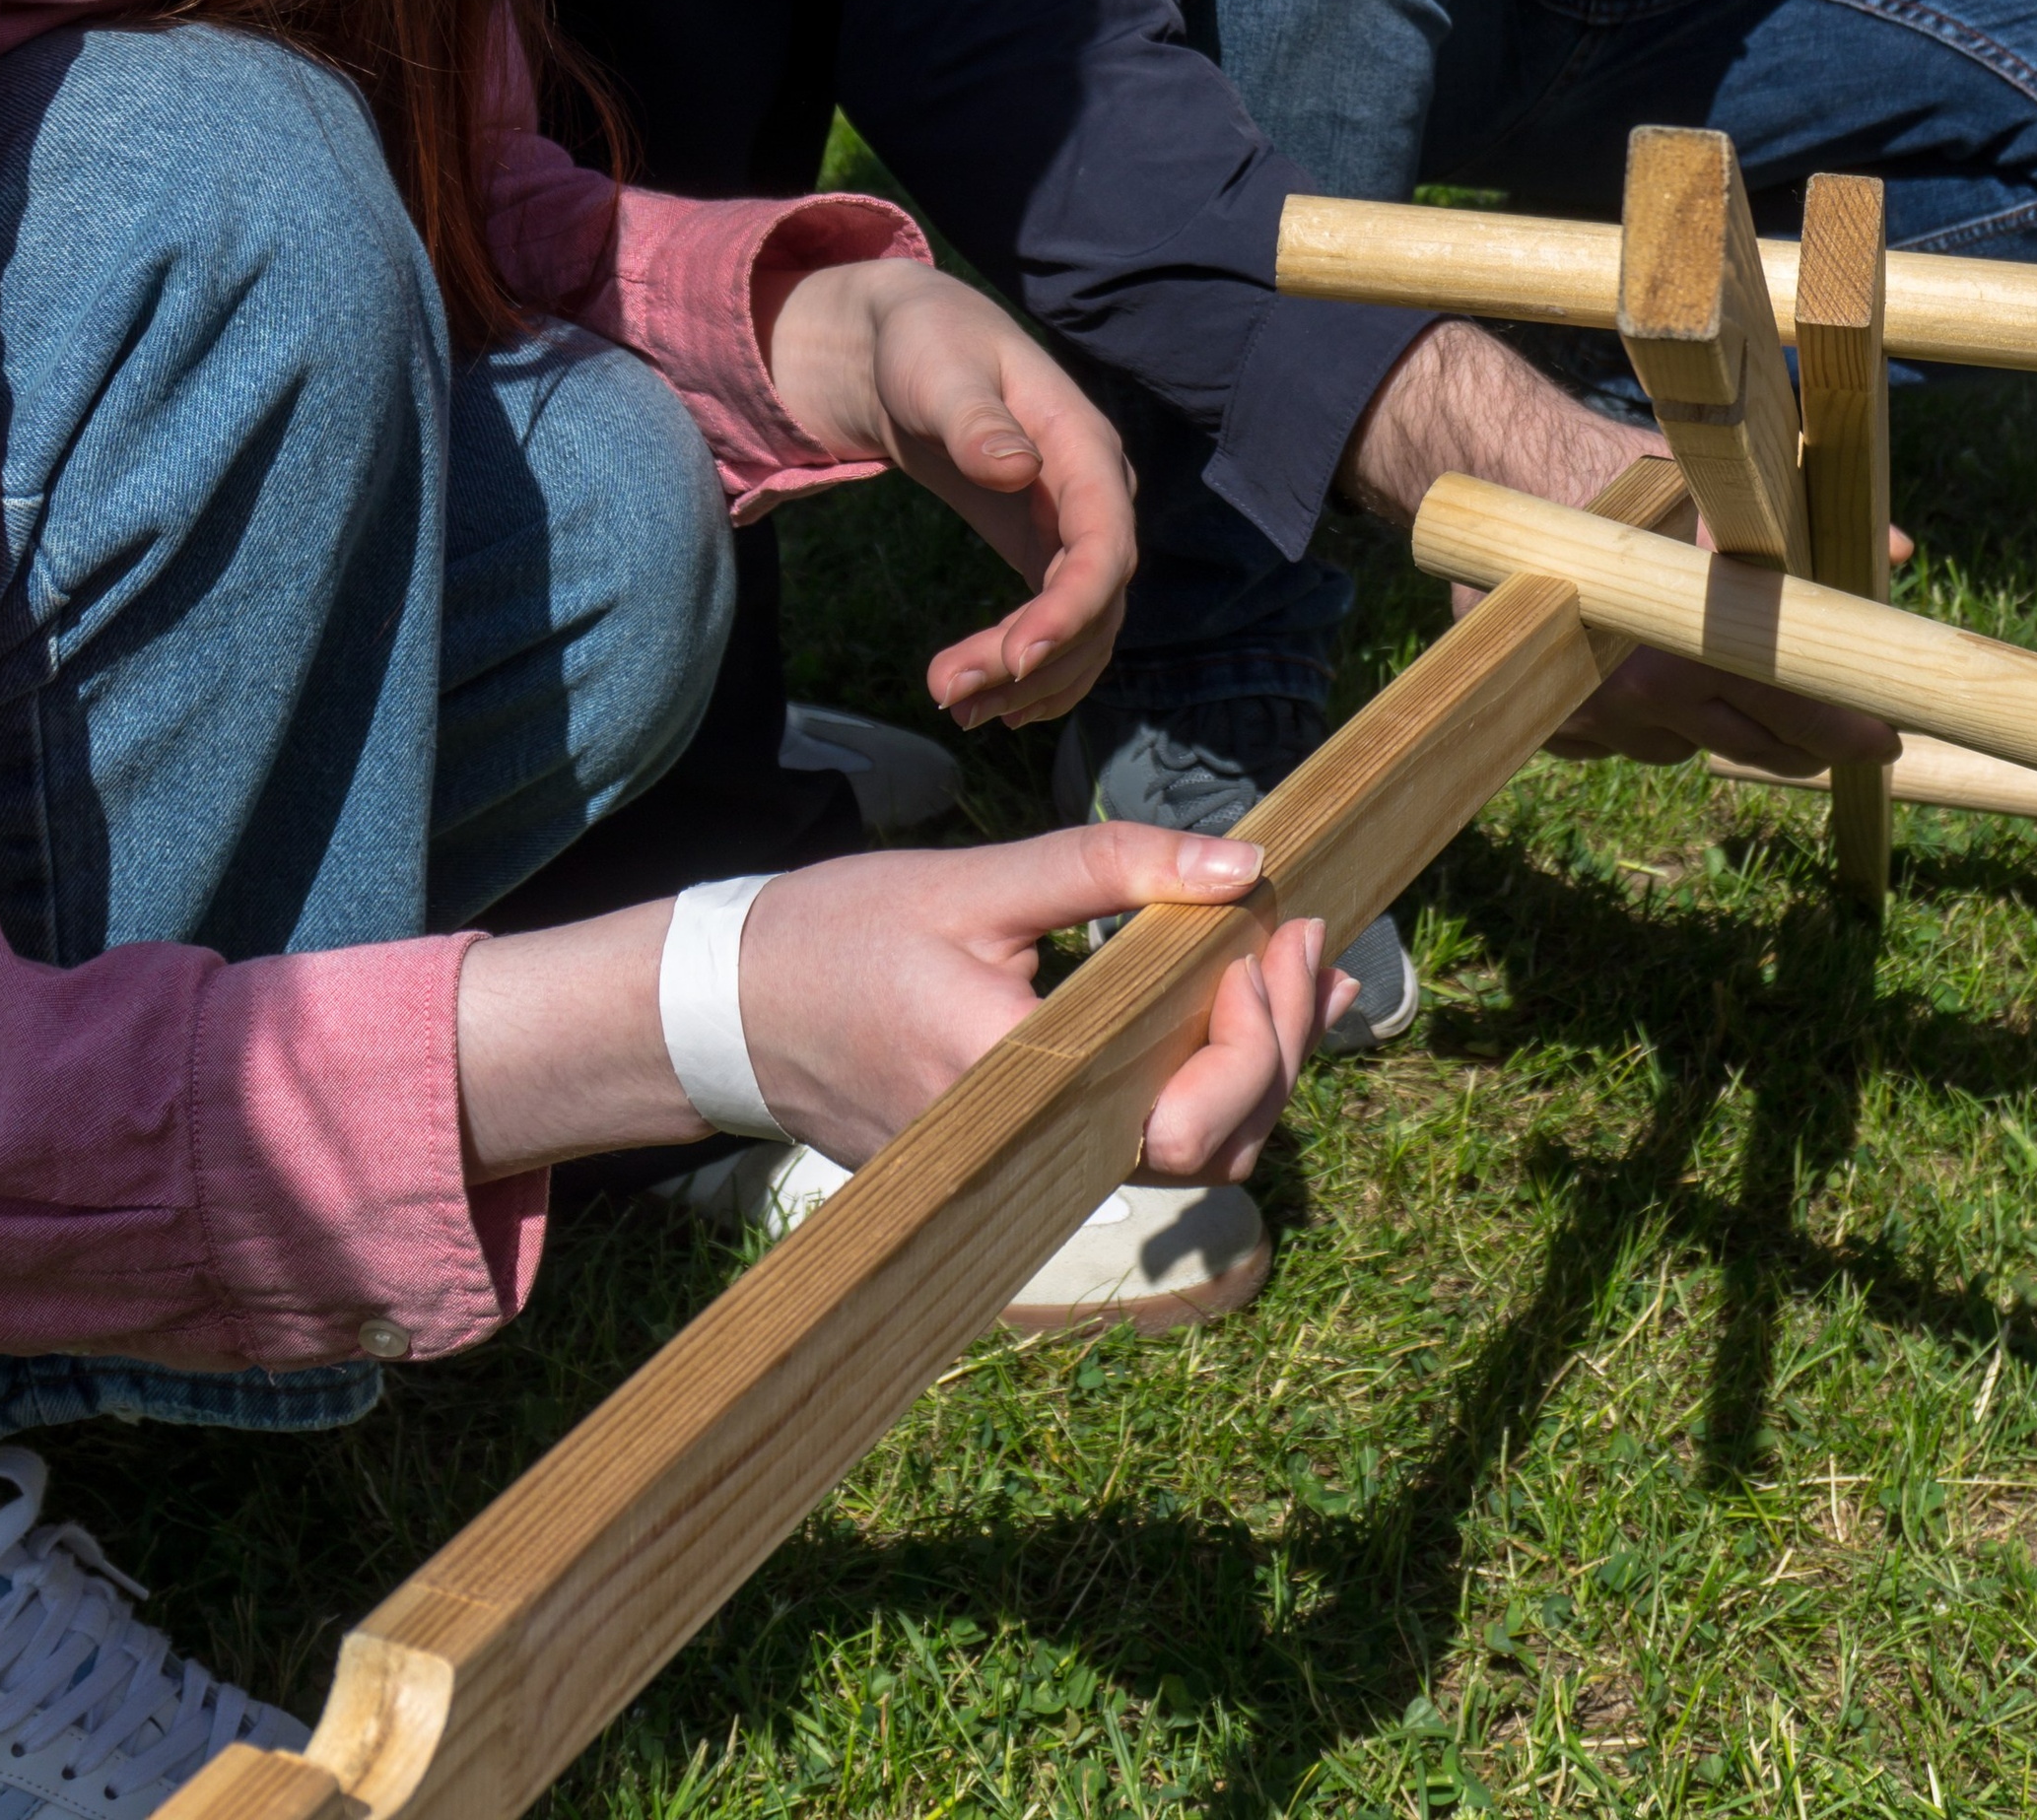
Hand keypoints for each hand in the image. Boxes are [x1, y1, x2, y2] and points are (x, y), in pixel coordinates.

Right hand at [455, 822, 1357, 1180]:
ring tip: (1297, 971)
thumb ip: (1111, 868)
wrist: (731, 1011)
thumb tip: (1244, 867)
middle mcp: (1035, 1151)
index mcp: (1024, 1082)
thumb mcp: (974, 880)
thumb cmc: (841, 934)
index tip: (1281, 931)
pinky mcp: (1022, 1160)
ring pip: (1185, 1157)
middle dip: (1283, 1045)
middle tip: (1305, 937)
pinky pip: (1139, 1141)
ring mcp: (1027, 1170)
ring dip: (1256, 1069)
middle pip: (1216, 1148)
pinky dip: (1204, 1082)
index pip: (1195, 1118)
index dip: (1264, 1037)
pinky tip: (1234, 1010)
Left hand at [761, 260, 1135, 724]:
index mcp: (1083, 447)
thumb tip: (1016, 467)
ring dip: (1030, 679)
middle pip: (1096, 600)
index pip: (1104, 543)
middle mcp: (1096, 495)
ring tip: (955, 708)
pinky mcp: (1045, 548)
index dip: (1071, 609)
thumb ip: (974, 419)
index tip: (1017, 661)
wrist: (910, 345)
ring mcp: (1075, 527)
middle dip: (1032, 659)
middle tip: (948, 694)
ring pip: (1084, 626)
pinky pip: (1062, 624)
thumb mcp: (937, 370)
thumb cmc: (925, 345)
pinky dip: (1033, 672)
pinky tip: (989, 705)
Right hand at [1342, 319, 1901, 776]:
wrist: (1505, 475)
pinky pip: (1620, 744)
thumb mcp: (1722, 491)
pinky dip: (1637, 717)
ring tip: (1703, 659)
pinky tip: (1632, 662)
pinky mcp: (1554, 726)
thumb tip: (1897, 550)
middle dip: (1796, 738)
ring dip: (1704, 718)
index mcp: (1694, 640)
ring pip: (1681, 746)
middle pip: (1750, 746)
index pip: (1795, 708)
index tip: (1884, 742)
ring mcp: (1593, 715)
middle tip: (1835, 726)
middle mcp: (1641, 689)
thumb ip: (1806, 529)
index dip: (1849, 731)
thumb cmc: (1625, 477)